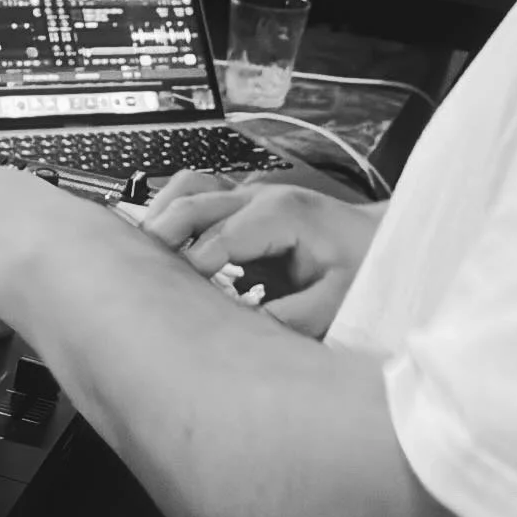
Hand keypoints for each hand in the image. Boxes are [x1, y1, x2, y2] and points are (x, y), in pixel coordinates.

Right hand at [141, 172, 385, 337]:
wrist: (380, 238)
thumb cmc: (363, 265)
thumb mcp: (337, 301)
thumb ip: (294, 316)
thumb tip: (247, 330)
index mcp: (282, 214)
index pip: (221, 236)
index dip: (193, 265)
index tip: (177, 293)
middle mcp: (260, 197)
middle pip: (193, 201)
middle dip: (161, 233)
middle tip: (135, 269)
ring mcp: (249, 196)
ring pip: (188, 186)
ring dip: (161, 213)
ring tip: (138, 251)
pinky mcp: (242, 205)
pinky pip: (195, 195)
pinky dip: (171, 212)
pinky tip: (158, 244)